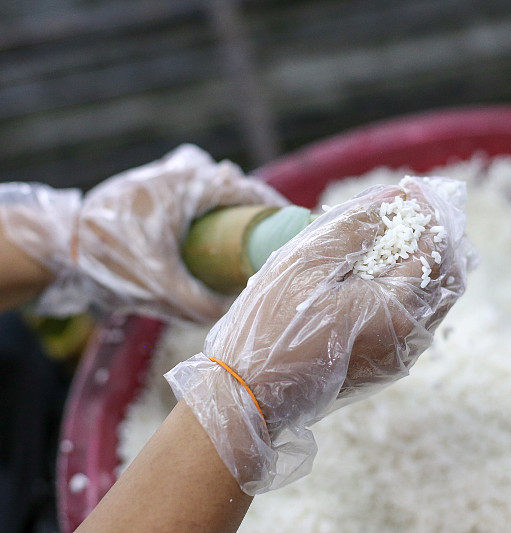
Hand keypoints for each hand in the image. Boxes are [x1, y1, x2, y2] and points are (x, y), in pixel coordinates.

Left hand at [0, 145, 285, 321]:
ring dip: (228, 201)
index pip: (248, 190)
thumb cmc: (113, 260)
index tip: (292, 228)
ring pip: (211, 179)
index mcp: (192, 185)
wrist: (62, 243)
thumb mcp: (161, 287)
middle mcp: (182, 171)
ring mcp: (164, 172)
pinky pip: (190, 182)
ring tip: (238, 232)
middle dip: (253, 208)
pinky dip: (204, 198)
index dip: (275, 209)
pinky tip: (204, 224)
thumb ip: (198, 305)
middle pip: (233, 184)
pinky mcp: (150, 182)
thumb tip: (234, 314)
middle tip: (265, 238)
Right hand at [166, 176, 472, 493]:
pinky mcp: (387, 366)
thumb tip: (393, 199)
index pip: (434, 248)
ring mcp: (402, 355)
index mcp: (399, 310)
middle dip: (437, 234)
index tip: (410, 187)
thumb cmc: (274, 325)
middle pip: (446, 275)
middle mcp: (412, 337)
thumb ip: (355, 227)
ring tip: (403, 232)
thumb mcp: (308, 261)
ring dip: (426, 261)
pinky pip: (416, 318)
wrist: (251, 395)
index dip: (426, 210)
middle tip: (414, 207)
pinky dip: (411, 286)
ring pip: (434, 299)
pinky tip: (388, 270)